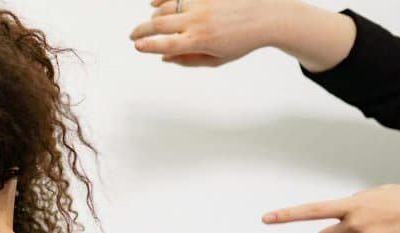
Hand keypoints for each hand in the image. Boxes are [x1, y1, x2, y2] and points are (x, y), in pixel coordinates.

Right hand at [131, 0, 289, 66]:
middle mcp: (197, 21)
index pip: (165, 45)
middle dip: (141, 31)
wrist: (267, 15)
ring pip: (166, 7)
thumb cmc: (242, 40)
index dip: (147, 47)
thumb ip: (187, 60)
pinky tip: (153, 2)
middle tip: (132, 36)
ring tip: (150, 23)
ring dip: (153, 16)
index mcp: (199, 41)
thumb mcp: (216, 59)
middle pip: (158, 24)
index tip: (137, 47)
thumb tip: (163, 58)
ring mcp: (200, 3)